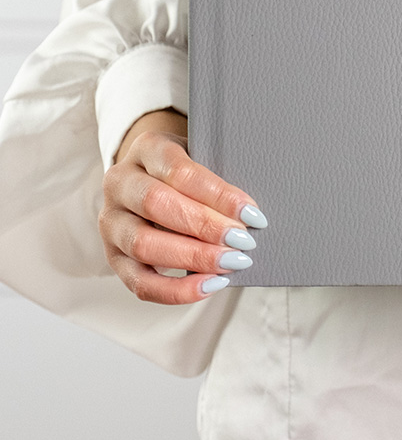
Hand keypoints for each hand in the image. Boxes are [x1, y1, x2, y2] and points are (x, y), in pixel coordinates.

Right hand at [99, 108, 266, 303]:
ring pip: (143, 245)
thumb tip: (253, 213)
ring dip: (193, 258)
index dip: (217, 194)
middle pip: (157, 205)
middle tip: (243, 241)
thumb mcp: (203, 154)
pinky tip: (210, 285)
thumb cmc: (189, 168)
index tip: (252, 213)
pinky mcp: (113, 257)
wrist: (152, 174)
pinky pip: (139, 282)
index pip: (179, 170)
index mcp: (146, 148)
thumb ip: (220, 174)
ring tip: (231, 262)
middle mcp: (120, 183)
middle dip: (206, 227)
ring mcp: (111, 222)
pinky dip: (176, 290)